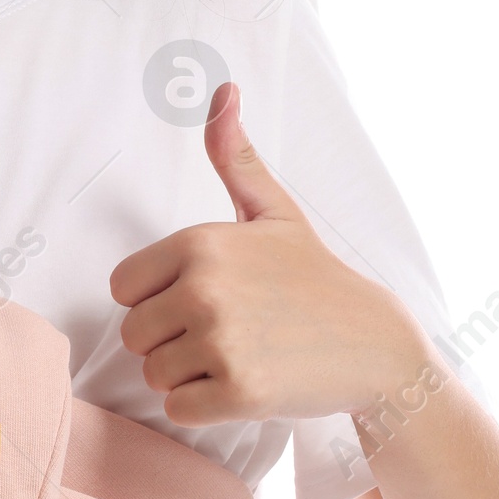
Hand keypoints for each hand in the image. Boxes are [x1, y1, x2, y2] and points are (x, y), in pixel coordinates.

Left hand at [109, 80, 432, 425]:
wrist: (375, 344)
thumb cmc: (313, 278)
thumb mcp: (274, 212)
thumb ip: (235, 157)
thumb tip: (222, 89)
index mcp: (200, 243)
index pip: (123, 289)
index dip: (157, 299)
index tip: (204, 299)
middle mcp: (204, 289)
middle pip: (134, 337)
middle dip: (171, 342)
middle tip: (227, 334)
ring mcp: (221, 342)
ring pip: (154, 375)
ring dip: (189, 377)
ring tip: (240, 356)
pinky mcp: (238, 392)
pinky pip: (179, 409)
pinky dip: (206, 407)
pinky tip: (246, 385)